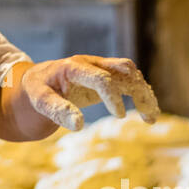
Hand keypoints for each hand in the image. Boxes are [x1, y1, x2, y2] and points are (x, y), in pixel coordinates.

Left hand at [20, 55, 159, 131]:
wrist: (37, 79)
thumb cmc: (38, 90)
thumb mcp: (39, 100)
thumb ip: (57, 110)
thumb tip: (79, 125)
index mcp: (73, 67)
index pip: (100, 77)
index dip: (112, 95)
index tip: (118, 116)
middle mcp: (91, 64)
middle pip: (123, 70)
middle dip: (138, 91)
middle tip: (147, 116)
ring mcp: (100, 68)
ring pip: (131, 75)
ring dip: (144, 93)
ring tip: (151, 118)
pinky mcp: (106, 77)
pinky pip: (129, 82)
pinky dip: (141, 94)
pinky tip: (148, 114)